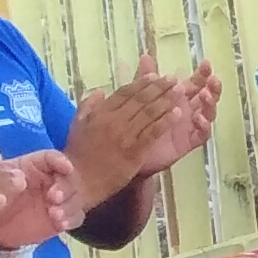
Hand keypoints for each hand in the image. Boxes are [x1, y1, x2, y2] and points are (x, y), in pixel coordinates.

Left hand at [0, 147, 81, 253]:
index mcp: (36, 166)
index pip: (54, 158)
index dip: (61, 161)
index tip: (65, 167)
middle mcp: (51, 180)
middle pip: (70, 178)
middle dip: (66, 186)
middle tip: (53, 196)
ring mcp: (59, 200)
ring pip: (76, 198)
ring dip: (69, 205)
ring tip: (55, 214)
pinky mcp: (61, 218)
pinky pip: (75, 217)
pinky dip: (71, 219)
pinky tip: (60, 224)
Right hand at [68, 63, 216, 199]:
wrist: (79, 182)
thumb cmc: (77, 155)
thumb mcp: (77, 126)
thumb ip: (88, 106)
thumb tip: (101, 92)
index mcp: (100, 113)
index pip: (124, 93)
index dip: (141, 83)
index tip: (155, 76)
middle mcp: (113, 121)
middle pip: (140, 100)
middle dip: (159, 87)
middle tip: (173, 79)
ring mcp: (125, 136)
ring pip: (149, 113)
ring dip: (166, 100)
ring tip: (180, 90)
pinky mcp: (134, 152)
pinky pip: (153, 133)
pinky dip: (166, 122)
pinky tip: (178, 113)